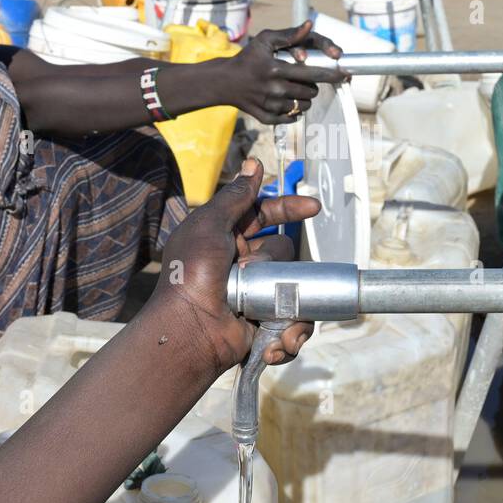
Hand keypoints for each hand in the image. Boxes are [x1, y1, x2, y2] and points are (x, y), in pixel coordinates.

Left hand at [153, 159, 320, 373]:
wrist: (189, 330)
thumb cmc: (192, 273)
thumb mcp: (208, 225)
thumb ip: (234, 196)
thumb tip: (255, 164)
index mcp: (226, 237)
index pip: (264, 214)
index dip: (288, 208)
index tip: (313, 207)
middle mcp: (242, 263)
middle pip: (283, 249)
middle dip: (276, 260)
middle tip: (254, 271)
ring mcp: (255, 293)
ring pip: (294, 283)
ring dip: (289, 298)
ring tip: (269, 309)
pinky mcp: (266, 322)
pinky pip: (294, 320)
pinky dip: (291, 332)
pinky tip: (279, 338)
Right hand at [223, 20, 347, 123]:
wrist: (225, 82)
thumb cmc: (248, 58)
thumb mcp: (265, 40)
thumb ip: (289, 35)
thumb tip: (310, 25)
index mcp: (277, 70)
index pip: (314, 75)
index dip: (332, 75)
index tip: (343, 75)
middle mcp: (275, 90)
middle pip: (311, 92)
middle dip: (313, 86)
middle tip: (304, 80)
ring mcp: (271, 106)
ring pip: (303, 105)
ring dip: (304, 98)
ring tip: (293, 89)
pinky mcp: (267, 118)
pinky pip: (292, 117)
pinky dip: (293, 110)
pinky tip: (284, 100)